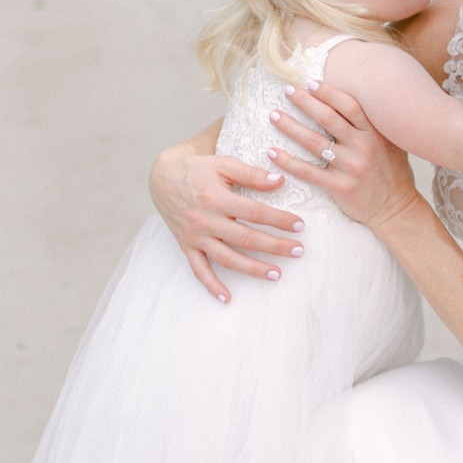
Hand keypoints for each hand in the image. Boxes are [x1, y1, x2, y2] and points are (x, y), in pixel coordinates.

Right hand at [149, 143, 305, 301]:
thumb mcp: (224, 163)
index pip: (255, 213)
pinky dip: (211, 286)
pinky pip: (199, 270)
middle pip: (246, 239)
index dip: (279, 220)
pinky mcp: (186, 246)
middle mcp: (205, 220)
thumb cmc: (198, 168)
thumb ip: (251, 174)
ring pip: (227, 258)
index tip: (300, 225)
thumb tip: (280, 182)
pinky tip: (227, 298)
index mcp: (216, 198)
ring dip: (253, 269)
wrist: (162, 176)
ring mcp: (196, 236)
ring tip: (277, 274)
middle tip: (299, 251)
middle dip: (275, 247)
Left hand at [266, 81, 420, 230]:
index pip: (349, 106)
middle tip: (287, 90)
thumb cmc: (391, 172)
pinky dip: (288, 162)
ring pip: (314, 142)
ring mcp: (351, 167)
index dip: (329, 93)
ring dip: (291, 127)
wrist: (395, 208)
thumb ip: (373, 124)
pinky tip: (272, 152)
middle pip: (328, 118)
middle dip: (305, 102)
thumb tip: (351, 100)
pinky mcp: (339, 187)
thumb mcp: (390, 143)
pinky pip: (308, 171)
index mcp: (374, 133)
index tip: (310, 82)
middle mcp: (363, 147)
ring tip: (274, 115)